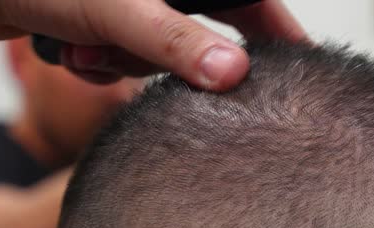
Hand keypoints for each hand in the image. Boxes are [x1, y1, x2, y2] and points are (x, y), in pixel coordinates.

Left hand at [0, 0, 306, 89]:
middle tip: (137, 61)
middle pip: (202, 27)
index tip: (300, 65)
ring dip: (126, 63)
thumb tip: (233, 72)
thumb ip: (175, 42)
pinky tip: (73, 54)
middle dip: (168, 57)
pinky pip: (128, 54)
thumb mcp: (114, 9)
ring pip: (162, 48)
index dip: (275, 28)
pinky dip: (103, 63)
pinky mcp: (103, 15)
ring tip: (87, 53)